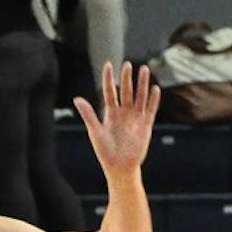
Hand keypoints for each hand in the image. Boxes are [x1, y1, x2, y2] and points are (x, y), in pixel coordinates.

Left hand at [74, 62, 160, 179]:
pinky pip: (151, 110)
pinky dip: (153, 100)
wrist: (120, 168)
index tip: (108, 64)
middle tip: (128, 64)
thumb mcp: (95, 131)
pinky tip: (155, 89)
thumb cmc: (105, 152)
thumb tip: (77, 99)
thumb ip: (88, 114)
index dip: (109, 79)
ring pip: (140, 97)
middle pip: (126, 91)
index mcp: (110, 114)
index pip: (110, 92)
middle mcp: (123, 114)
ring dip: (142, 84)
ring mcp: (135, 118)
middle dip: (127, 78)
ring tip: (144, 69)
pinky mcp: (146, 126)